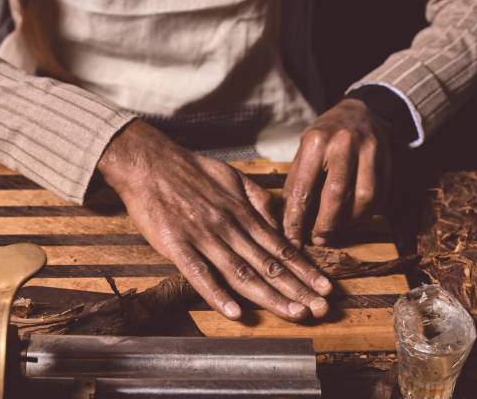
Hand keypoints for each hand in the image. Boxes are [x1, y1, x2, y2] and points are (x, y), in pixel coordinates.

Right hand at [98, 120, 331, 320]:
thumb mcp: (233, 177)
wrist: (150, 163)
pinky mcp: (175, 244)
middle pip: (268, 264)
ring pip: (241, 272)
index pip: (281, 246)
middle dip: (298, 289)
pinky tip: (234, 313)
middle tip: (321, 310)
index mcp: (243, 213)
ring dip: (270, 296)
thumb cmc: (191, 171)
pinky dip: (216, 293)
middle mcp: (229, 227)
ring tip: (295, 313)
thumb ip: (258, 200)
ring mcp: (203, 237)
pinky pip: (198, 272)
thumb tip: (281, 223)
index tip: (326, 287)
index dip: (305, 269)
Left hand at [282, 98, 392, 246]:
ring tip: (337, 232)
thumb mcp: (304, 149)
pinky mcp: (387, 160)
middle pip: (335, 194)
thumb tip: (288, 220)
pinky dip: (366, 214)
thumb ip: (297, 181)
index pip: (303, 188)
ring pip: (364, 198)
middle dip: (325, 225)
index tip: (292, 238)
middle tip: (317, 240)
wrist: (361, 111)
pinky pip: (380, 196)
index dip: (296, 219)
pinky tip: (353, 220)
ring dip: (349, 222)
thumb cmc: (326, 135)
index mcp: (316, 141)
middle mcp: (343, 143)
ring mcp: (369, 150)